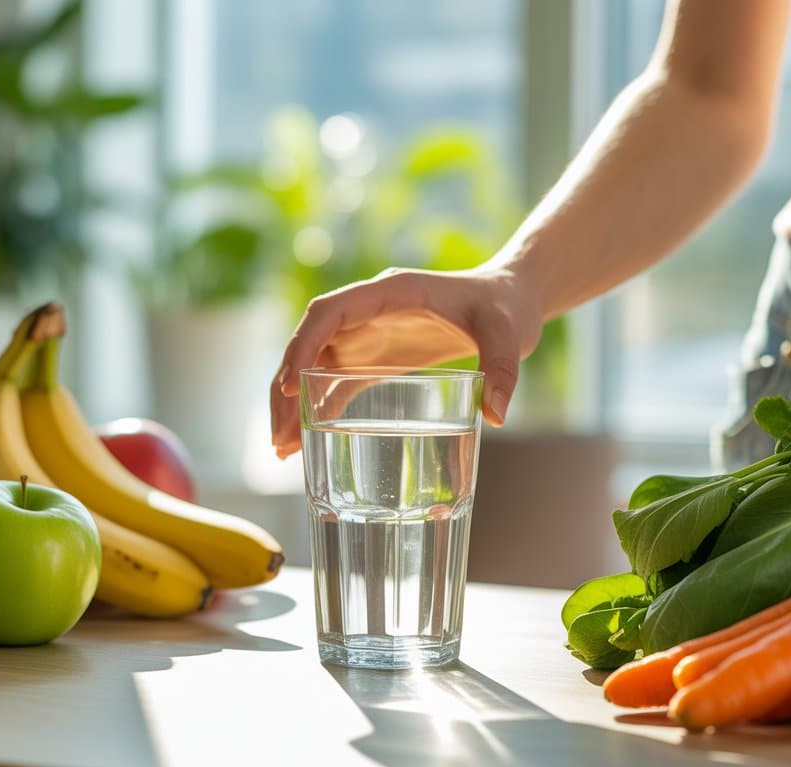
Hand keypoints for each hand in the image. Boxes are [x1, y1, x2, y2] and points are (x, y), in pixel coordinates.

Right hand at [270, 265, 542, 457]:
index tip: (293, 388)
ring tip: (283, 449)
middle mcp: (369, 312)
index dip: (304, 346)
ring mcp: (368, 335)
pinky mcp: (376, 357)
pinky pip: (336, 382)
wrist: (510, 301)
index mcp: (390, 293)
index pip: (329, 312)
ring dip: (294, 404)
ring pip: (314, 366)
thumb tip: (495, 415)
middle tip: (280, 437)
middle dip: (287, 388)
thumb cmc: (505, 308)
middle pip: (309, 344)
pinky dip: (318, 409)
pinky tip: (305, 443)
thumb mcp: (510, 335)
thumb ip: (503, 370)